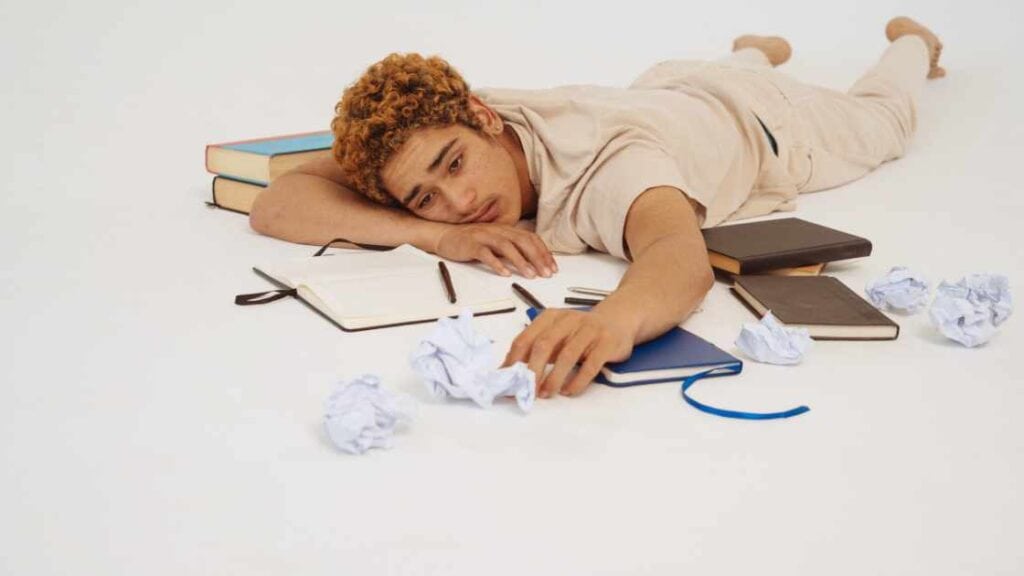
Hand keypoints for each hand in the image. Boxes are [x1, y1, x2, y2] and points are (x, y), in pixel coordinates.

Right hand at [434, 223, 556, 277]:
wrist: (445, 236)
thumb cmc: (473, 241)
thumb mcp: (495, 242)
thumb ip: (511, 248)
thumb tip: (532, 260)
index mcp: (506, 230)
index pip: (530, 238)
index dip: (543, 252)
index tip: (552, 267)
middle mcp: (498, 230)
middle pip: (522, 242)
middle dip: (537, 258)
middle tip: (546, 273)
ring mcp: (484, 236)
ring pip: (506, 247)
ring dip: (520, 261)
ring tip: (530, 275)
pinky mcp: (471, 245)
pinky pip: (485, 253)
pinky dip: (496, 263)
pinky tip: (504, 273)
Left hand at [502, 308, 635, 397]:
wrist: (618, 320)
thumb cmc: (579, 332)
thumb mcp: (556, 334)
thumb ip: (535, 348)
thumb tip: (507, 369)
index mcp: (550, 317)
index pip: (526, 337)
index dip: (514, 359)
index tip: (507, 379)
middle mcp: (569, 320)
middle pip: (544, 345)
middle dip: (533, 370)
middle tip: (526, 390)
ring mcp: (589, 330)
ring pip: (567, 355)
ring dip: (554, 378)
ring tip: (545, 394)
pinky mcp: (607, 343)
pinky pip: (591, 364)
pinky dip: (578, 380)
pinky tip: (569, 391)